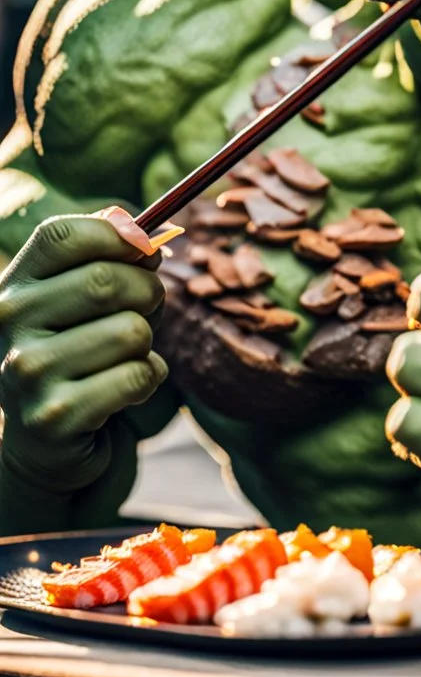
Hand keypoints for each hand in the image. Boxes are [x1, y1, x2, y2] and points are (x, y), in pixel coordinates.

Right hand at [0, 209, 166, 501]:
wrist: (45, 443)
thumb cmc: (77, 355)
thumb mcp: (77, 302)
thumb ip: (107, 258)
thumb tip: (148, 233)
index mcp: (14, 286)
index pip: (62, 236)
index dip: (117, 235)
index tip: (146, 249)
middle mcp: (9, 323)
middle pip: (105, 281)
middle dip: (148, 292)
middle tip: (150, 308)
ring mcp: (27, 372)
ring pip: (130, 331)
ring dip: (146, 345)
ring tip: (124, 358)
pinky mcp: (55, 417)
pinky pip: (137, 376)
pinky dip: (148, 379)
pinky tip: (124, 391)